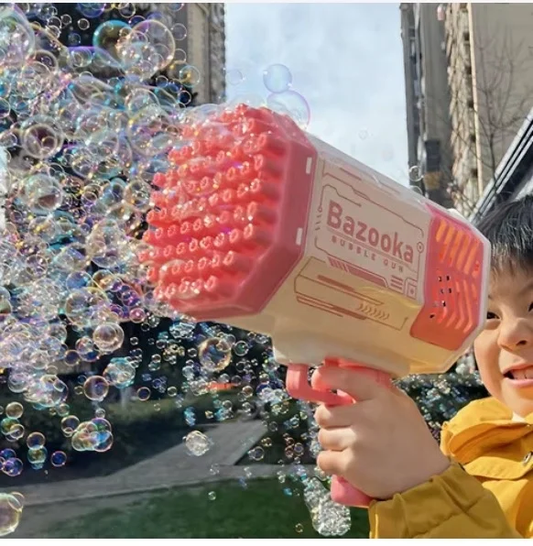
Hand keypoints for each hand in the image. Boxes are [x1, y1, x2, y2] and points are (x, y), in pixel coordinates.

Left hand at [314, 366, 450, 499]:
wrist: (425, 479)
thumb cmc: (413, 439)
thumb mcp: (404, 405)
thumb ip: (381, 391)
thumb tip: (354, 379)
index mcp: (380, 398)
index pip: (345, 378)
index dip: (325, 376)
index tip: (318, 378)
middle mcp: (366, 417)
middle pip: (325, 413)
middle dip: (328, 420)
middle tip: (340, 426)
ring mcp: (357, 442)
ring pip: (323, 436)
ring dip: (330, 443)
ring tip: (347, 447)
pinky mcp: (350, 466)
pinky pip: (323, 460)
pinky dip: (329, 463)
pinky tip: (342, 463)